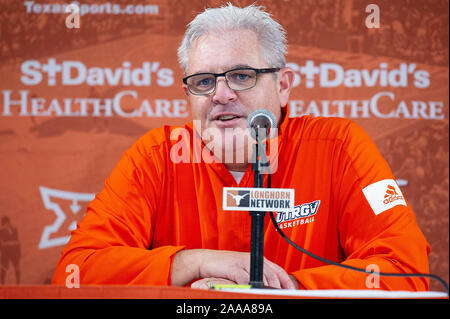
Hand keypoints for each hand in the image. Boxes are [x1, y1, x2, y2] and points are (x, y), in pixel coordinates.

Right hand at [171, 249, 295, 288]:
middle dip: (280, 285)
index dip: (286, 280)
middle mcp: (251, 259)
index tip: (292, 290)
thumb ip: (254, 275)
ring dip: (268, 287)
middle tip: (285, 295)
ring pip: (261, 275)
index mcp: (256, 258)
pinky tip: (255, 292)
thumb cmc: (222, 266)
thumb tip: (268, 287)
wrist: (205, 260)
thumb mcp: (242, 269)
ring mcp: (243, 262)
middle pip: (271, 272)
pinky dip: (251, 287)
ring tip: (272, 295)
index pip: (277, 269)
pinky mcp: (234, 268)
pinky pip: (246, 279)